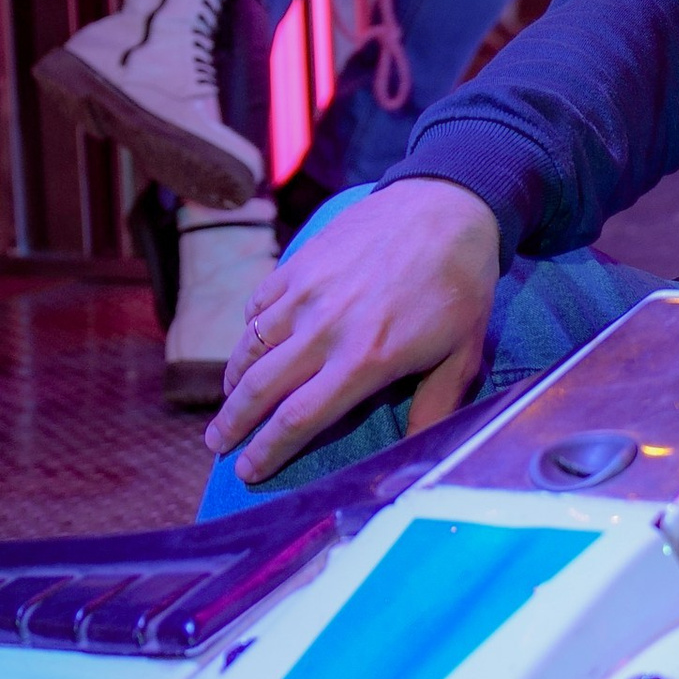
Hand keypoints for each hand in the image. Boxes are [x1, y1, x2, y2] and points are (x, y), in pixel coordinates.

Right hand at [205, 180, 501, 482]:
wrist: (446, 206)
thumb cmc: (460, 285)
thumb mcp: (462, 354)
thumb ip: (435, 406)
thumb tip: (419, 450)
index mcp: (364, 360)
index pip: (298, 419)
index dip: (267, 451)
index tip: (246, 472)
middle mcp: (325, 330)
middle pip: (260, 389)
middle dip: (233, 424)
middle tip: (216, 445)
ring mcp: (305, 294)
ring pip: (250, 348)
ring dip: (232, 383)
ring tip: (225, 405)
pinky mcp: (298, 264)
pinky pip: (258, 306)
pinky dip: (248, 333)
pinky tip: (248, 349)